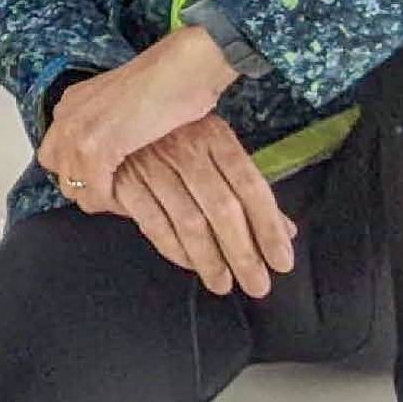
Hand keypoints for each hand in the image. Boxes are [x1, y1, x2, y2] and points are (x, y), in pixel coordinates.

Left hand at [37, 26, 237, 210]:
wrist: (184, 67)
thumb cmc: (168, 79)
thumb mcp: (124, 100)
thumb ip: (109, 121)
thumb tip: (113, 155)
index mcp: (72, 102)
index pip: (56, 153)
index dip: (81, 171)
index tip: (110, 179)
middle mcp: (66, 115)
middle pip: (59, 172)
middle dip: (85, 187)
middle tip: (117, 191)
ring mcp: (77, 132)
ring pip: (73, 188)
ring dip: (99, 197)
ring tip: (127, 197)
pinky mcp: (95, 148)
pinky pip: (94, 193)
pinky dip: (111, 201)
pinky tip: (132, 198)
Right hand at [113, 116, 296, 297]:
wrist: (116, 117)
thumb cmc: (174, 136)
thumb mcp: (216, 149)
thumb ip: (247, 190)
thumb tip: (286, 229)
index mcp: (214, 135)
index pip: (250, 185)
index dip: (268, 226)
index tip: (281, 261)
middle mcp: (186, 147)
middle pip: (222, 208)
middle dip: (243, 252)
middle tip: (257, 285)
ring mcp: (153, 164)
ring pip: (189, 220)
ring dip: (209, 259)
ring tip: (223, 283)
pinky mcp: (125, 181)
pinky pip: (154, 223)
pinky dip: (174, 249)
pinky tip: (190, 265)